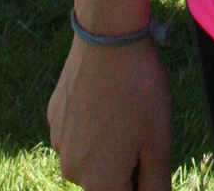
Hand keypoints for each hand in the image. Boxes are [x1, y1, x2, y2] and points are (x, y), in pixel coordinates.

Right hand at [48, 35, 170, 190]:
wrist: (108, 38)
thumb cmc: (139, 91)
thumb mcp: (159, 143)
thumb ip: (155, 186)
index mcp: (99, 184)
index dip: (143, 176)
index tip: (149, 150)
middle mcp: (71, 171)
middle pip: (107, 179)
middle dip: (127, 161)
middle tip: (143, 123)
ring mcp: (58, 142)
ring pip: (91, 154)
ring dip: (109, 141)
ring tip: (126, 106)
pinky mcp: (53, 116)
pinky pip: (77, 130)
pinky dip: (93, 121)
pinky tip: (107, 95)